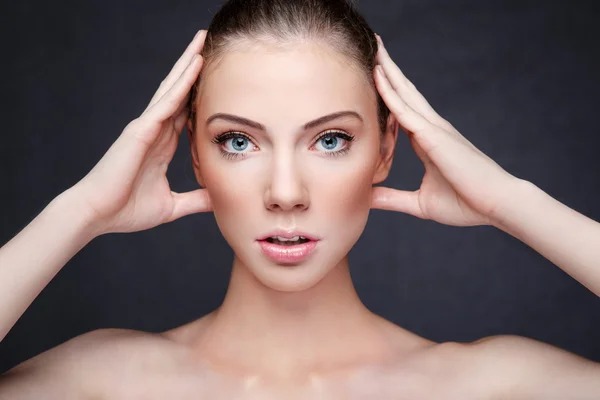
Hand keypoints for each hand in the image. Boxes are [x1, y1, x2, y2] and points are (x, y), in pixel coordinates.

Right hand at [71, 30, 211, 234]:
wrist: (97, 215)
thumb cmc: (127, 211)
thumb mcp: (172, 206)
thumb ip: (195, 201)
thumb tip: (217, 201)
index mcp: (162, 145)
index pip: (186, 113)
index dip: (200, 94)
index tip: (218, 79)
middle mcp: (155, 131)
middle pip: (179, 93)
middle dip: (193, 69)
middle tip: (209, 44)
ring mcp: (146, 127)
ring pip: (173, 89)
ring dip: (188, 64)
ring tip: (203, 40)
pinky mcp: (140, 130)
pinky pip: (166, 102)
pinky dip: (182, 83)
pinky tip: (195, 65)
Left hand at [371, 34, 520, 226]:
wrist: (496, 205)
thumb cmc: (466, 204)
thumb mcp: (420, 203)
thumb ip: (393, 199)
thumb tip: (367, 199)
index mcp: (427, 142)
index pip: (401, 112)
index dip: (387, 93)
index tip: (371, 78)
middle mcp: (431, 129)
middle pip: (404, 93)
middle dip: (388, 70)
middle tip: (374, 46)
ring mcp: (434, 129)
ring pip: (405, 93)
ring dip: (388, 70)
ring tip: (375, 47)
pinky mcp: (435, 136)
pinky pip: (407, 110)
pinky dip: (391, 93)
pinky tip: (378, 76)